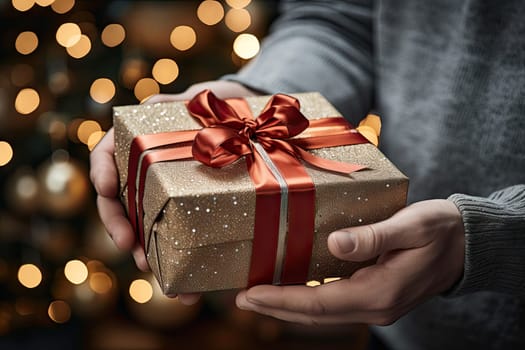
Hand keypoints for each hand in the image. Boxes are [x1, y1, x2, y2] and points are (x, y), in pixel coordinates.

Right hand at [89, 80, 259, 303]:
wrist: (252, 124)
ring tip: (161, 279)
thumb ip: (178, 104)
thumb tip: (158, 107)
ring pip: (146, 230)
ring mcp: (166, 196)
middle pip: (120, 203)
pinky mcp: (189, 214)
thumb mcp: (199, 100)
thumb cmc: (220, 107)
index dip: (102, 173)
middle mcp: (146, 173)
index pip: (106, 156)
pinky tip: (191, 288)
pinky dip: (181, 266)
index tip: (106, 188)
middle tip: (133, 250)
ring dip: (150, 257)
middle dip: (121, 229)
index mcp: (139, 143)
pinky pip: (179, 241)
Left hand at [236, 199, 464, 324]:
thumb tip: (333, 245)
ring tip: (258, 295)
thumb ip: (373, 237)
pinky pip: (334, 304)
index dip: (281, 301)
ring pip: (322, 312)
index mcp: (380, 290)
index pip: (319, 302)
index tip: (250, 294)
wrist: (467, 244)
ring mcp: (376, 305)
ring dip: (288, 306)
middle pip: (315, 313)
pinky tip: (292, 290)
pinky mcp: (376, 297)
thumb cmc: (441, 229)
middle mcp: (375, 305)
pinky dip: (307, 300)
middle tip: (242, 297)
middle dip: (276, 307)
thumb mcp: (411, 225)